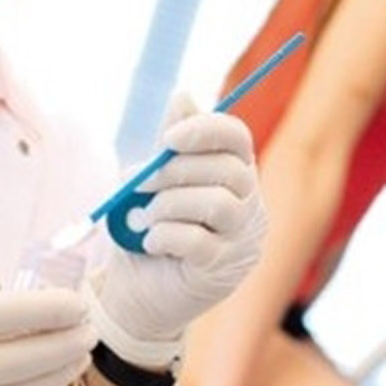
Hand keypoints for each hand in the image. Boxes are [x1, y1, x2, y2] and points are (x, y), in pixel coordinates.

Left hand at [91, 94, 266, 366]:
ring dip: (169, 205)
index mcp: (233, 173)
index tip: (168, 137)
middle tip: (138, 184)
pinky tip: (150, 242)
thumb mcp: (151, 184)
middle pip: (226, 170)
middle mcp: (248, 204)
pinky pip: (200, 241)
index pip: (237, 138)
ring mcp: (242, 239)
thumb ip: (169, 147)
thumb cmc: (146, 229)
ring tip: (143, 218)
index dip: (205, 130)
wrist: (136, 291)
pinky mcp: (224, 270)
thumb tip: (183, 94)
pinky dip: (165, 236)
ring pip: (218, 203)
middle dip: (173, 171)